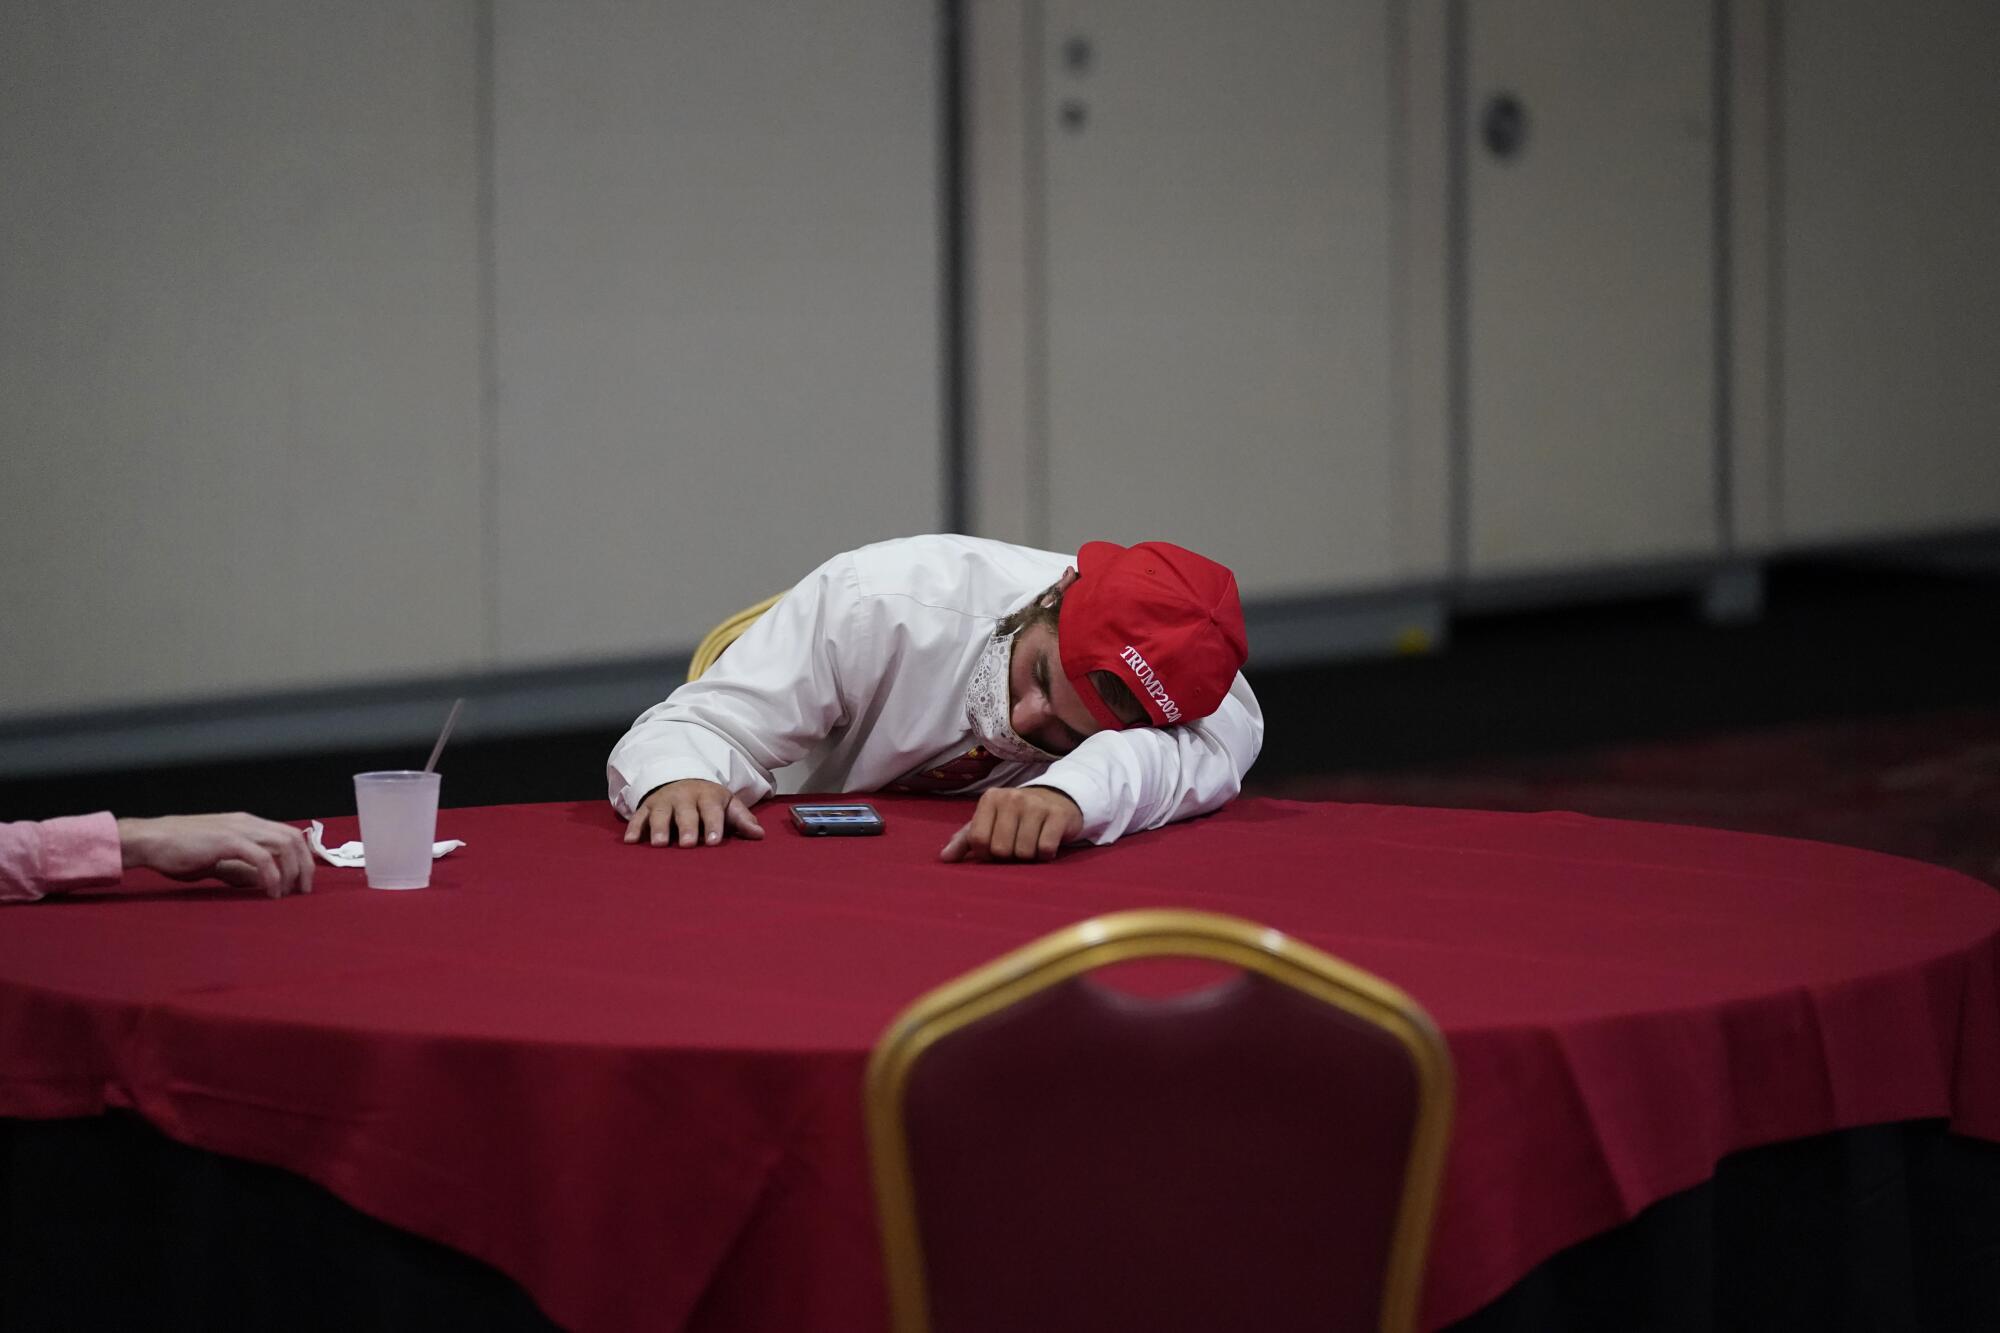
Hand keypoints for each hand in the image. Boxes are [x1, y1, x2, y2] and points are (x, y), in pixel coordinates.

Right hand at [116, 813, 313, 897]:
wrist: (150, 841)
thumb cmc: (177, 851)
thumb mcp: (217, 861)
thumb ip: (239, 868)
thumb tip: (260, 883)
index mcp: (246, 824)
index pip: (288, 834)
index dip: (301, 856)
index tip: (303, 879)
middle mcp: (248, 823)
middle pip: (293, 838)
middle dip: (305, 865)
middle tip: (303, 891)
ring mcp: (239, 829)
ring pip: (283, 844)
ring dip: (293, 871)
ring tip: (289, 893)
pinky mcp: (227, 840)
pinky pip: (262, 857)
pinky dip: (273, 875)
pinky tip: (271, 891)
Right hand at [624, 779, 764, 847]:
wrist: (680, 779)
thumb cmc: (707, 800)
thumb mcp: (727, 804)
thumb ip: (741, 819)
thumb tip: (760, 835)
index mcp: (707, 796)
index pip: (712, 810)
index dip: (713, 825)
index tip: (714, 841)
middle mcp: (684, 797)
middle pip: (686, 812)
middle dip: (687, 827)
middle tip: (689, 844)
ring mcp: (663, 801)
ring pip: (660, 814)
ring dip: (659, 828)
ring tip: (660, 844)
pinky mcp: (646, 806)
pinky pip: (638, 817)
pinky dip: (634, 828)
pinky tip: (631, 841)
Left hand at [940, 786, 1082, 863]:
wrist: (1056, 801)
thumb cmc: (1015, 817)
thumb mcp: (989, 823)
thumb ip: (965, 840)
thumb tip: (944, 858)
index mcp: (990, 799)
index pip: (978, 840)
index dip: (986, 853)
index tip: (994, 849)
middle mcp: (1012, 798)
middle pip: (1001, 849)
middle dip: (1008, 856)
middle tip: (1016, 845)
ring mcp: (1036, 805)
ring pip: (1024, 852)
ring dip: (1028, 856)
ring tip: (1031, 843)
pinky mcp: (1057, 815)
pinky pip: (1045, 849)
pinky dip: (1045, 855)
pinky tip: (1046, 844)